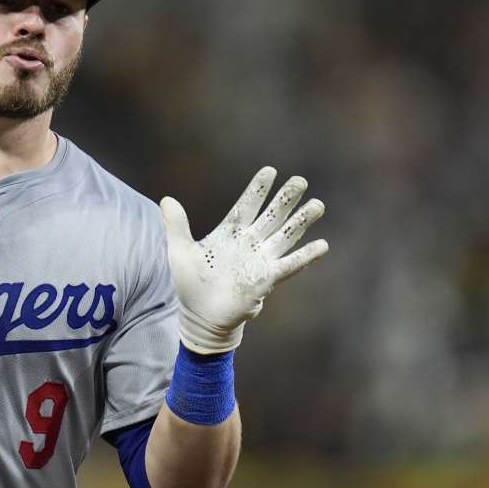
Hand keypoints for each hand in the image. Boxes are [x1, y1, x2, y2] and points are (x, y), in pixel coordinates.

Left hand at [160, 167, 328, 354]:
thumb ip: (176, 225)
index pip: (247, 205)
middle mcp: (249, 243)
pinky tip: (322, 245)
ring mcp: (260, 260)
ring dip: (301, 221)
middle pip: (271, 215)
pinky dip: (305, 256)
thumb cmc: (190, 285)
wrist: (200, 317)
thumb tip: (166, 200)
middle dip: (286, 198)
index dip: (258, 189)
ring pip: (285, 236)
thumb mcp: (179, 251)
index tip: (270, 170)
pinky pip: (290, 265)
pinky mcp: (266, 279)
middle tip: (300, 180)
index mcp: (229, 233)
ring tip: (318, 204)